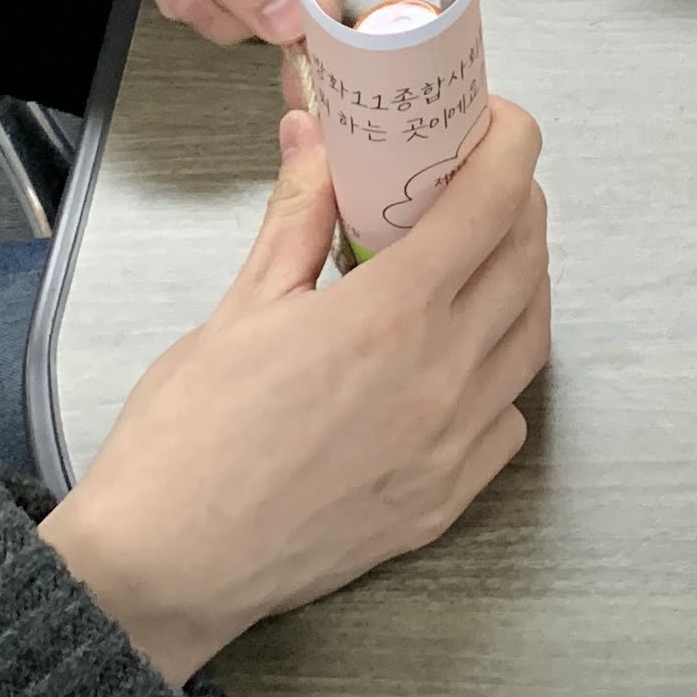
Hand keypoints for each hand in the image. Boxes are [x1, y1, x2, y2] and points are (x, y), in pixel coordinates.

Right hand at [40, 101, 553, 684]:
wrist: (164, 570)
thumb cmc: (187, 445)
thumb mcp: (240, 309)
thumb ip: (299, 216)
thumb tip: (317, 140)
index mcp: (390, 316)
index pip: (492, 202)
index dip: (510, 148)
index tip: (500, 126)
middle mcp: (440, 377)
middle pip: (526, 261)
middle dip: (517, 204)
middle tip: (481, 185)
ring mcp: (452, 445)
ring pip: (531, 337)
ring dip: (521, 283)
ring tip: (479, 261)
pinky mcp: (446, 500)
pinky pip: (508, 418)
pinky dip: (500, 372)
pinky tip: (459, 358)